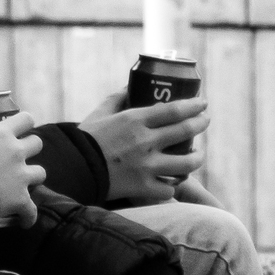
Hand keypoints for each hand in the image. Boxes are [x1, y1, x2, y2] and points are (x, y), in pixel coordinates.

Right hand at [0, 111, 44, 228]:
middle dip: (29, 150)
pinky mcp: (22, 200)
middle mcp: (15, 152)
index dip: (24, 124)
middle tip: (16, 159)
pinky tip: (23, 220)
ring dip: (32, 179)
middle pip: (37, 143)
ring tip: (21, 186)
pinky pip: (32, 209)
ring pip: (41, 173)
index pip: (25, 119)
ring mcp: (22, 176)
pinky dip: (28, 215)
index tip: (18, 131)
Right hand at [81, 90, 209, 203]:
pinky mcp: (143, 188)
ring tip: (196, 155)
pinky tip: (170, 181)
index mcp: (134, 121)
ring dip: (196, 158)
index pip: (175, 109)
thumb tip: (129, 86)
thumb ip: (116, 99)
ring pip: (187, 164)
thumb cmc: (82, 140)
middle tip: (204, 120)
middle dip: (200, 123)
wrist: (70, 170)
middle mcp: (145, 142)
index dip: (194, 105)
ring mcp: (147, 166)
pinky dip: (171, 185)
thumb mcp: (98, 114)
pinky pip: (169, 188)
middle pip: (186, 131)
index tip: (202, 103)